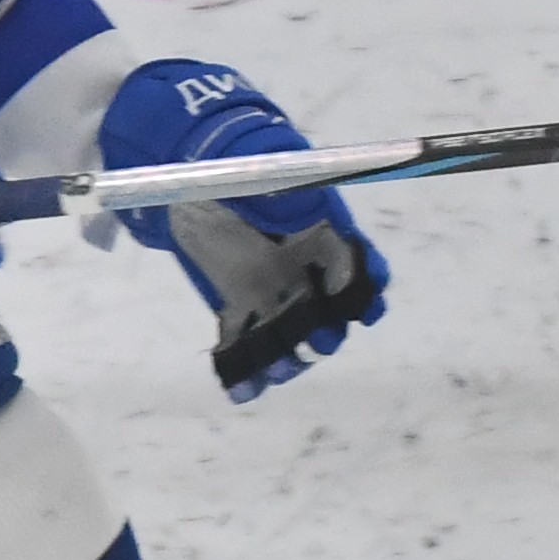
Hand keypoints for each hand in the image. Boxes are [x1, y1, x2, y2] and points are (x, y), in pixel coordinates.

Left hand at [101, 61, 390, 401]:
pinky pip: (245, 343)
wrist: (193, 176)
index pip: (357, 268)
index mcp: (322, 237)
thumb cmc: (236, 169)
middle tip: (317, 344)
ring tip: (279, 372)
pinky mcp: (239, 309)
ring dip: (288, 358)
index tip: (365, 308)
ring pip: (289, 336)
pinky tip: (240, 390)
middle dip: (326, 333)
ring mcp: (273, 293)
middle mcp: (305, 272)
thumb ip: (289, 198)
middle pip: (327, 313)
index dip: (364, 289)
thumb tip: (312, 213)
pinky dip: (242, 369)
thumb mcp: (264, 174)